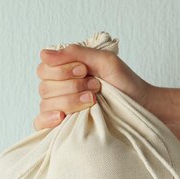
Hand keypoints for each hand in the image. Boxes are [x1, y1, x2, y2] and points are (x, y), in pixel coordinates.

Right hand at [33, 43, 155, 130]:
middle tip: (94, 87)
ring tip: (92, 100)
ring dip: (70, 101)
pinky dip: (47, 119)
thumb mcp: (104, 60)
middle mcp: (58, 88)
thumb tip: (44, 54)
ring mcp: (59, 108)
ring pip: (46, 104)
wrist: (140, 105)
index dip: (61, 70)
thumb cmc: (124, 82)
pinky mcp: (62, 125)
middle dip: (71, 86)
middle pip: (45, 87)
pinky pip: (40, 123)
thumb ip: (76, 53)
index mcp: (64, 70)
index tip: (83, 70)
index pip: (44, 68)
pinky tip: (62, 117)